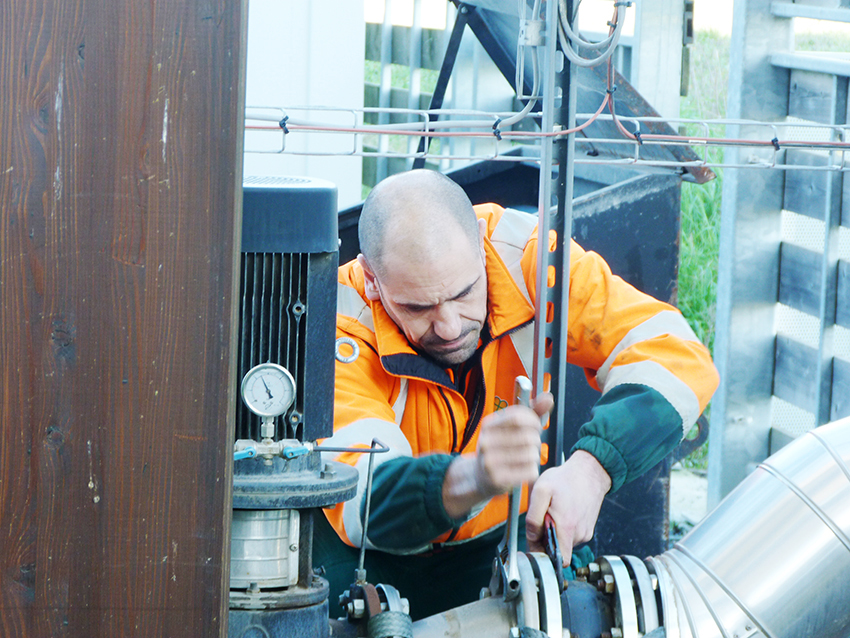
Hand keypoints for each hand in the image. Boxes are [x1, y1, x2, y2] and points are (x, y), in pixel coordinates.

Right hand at [473, 392, 552, 495]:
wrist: (480, 476)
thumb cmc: (502, 447)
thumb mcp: (511, 427)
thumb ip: (532, 411)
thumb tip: (549, 397)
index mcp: (488, 426)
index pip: (518, 416)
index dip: (533, 420)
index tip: (536, 426)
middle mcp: (486, 442)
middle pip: (527, 437)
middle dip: (536, 440)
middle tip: (533, 445)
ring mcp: (490, 462)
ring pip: (531, 454)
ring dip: (535, 456)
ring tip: (528, 458)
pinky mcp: (497, 479)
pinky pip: (529, 471)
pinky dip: (533, 470)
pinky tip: (525, 469)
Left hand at [525, 450, 611, 565]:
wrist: (589, 471)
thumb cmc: (566, 479)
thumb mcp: (541, 491)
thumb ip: (533, 517)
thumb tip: (532, 536)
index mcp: (567, 528)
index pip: (558, 560)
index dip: (544, 556)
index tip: (536, 545)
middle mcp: (578, 534)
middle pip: (558, 550)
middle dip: (546, 539)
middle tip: (542, 520)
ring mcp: (585, 532)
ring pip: (563, 542)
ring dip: (555, 531)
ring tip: (553, 511)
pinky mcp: (587, 528)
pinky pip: (571, 535)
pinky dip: (563, 527)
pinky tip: (562, 511)